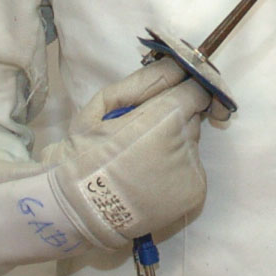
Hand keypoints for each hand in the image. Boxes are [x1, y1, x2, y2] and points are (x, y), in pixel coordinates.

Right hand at [41, 58, 212, 247]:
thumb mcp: (104, 103)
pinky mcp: (195, 193)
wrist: (78, 209)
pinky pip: (192, 169)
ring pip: (192, 143)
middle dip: (174, 119)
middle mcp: (186, 144)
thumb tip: (179, 67)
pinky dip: (177, 171)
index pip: (197, 90)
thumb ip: (146, 80)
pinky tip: (151, 180)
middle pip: (193, 117)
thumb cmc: (88, 151)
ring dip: (174, 145)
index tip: (167, 100)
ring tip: (142, 161)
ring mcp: (192, 171)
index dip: (182, 91)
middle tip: (144, 135)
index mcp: (166, 118)